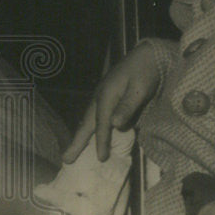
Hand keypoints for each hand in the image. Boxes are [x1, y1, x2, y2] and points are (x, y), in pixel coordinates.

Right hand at [64, 43, 160, 163]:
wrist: (147, 55)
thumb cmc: (146, 71)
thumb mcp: (140, 88)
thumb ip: (128, 106)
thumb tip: (115, 125)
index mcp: (107, 95)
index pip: (102, 124)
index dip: (101, 141)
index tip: (100, 158)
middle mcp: (100, 97)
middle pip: (87, 123)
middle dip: (77, 142)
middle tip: (66, 159)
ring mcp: (101, 96)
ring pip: (88, 120)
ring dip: (80, 136)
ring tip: (72, 151)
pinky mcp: (106, 97)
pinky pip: (94, 116)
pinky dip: (89, 128)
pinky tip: (88, 136)